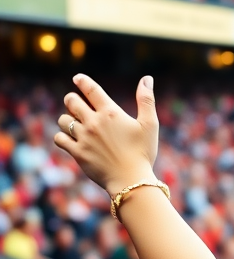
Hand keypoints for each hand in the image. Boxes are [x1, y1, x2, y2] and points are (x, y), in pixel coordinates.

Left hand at [54, 74, 159, 195]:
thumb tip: (147, 78)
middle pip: (71, 101)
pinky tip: (69, 139)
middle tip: (75, 103)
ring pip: (62, 119)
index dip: (82, 81)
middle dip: (72, 99)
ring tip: (73, 123)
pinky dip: (61, 137)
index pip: (91, 90)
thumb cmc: (143, 152)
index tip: (77, 78)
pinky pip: (59, 139)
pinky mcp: (77, 152)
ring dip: (66, 118)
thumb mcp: (150, 125)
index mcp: (110, 113)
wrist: (132, 180)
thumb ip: (146, 100)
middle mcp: (93, 122)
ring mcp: (83, 137)